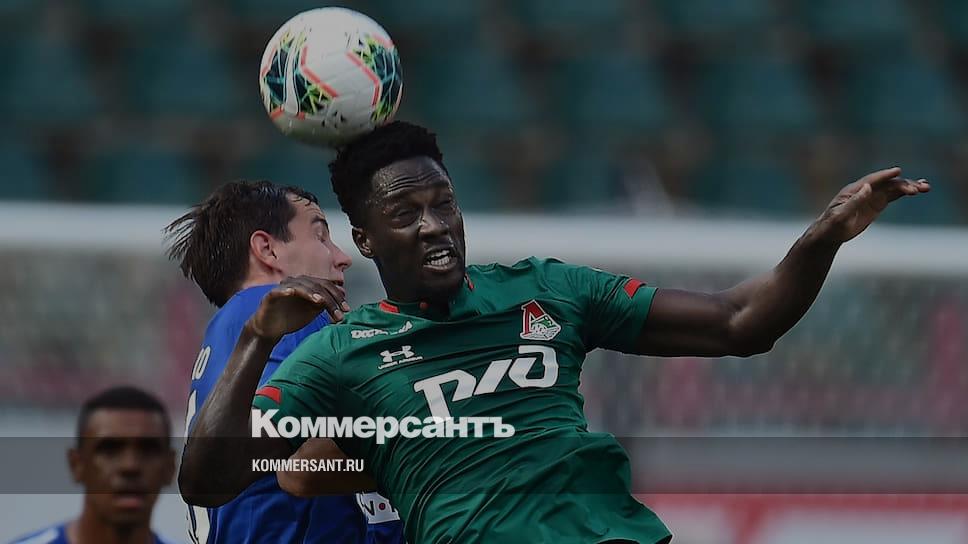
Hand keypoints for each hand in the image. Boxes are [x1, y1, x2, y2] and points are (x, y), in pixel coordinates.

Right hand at [247, 276, 350, 340]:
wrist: (271, 329)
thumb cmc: (291, 318)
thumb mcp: (312, 311)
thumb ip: (324, 303)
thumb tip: (342, 295)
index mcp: (307, 285)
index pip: (325, 285)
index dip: (337, 296)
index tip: (346, 309)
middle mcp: (296, 283)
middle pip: (316, 285)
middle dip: (329, 299)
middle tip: (339, 312)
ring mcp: (283, 287)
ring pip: (301, 286)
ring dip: (312, 294)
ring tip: (321, 302)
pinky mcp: (271, 295)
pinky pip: (279, 290)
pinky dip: (286, 290)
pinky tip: (292, 292)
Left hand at [815, 167, 929, 242]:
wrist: (829, 234)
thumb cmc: (831, 226)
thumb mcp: (841, 215)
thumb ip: (854, 202)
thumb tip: (868, 187)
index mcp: (853, 191)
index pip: (871, 180)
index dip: (884, 175)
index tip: (898, 171)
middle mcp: (863, 190)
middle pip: (886, 184)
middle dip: (902, 184)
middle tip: (918, 188)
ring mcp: (871, 196)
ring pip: (892, 188)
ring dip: (907, 186)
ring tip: (925, 188)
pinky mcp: (876, 203)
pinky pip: (892, 195)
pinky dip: (904, 192)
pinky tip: (917, 190)